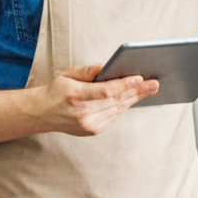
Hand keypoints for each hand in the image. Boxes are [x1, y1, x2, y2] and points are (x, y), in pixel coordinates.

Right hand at [34, 64, 158, 136]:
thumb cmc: (56, 91)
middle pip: (116, 101)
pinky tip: (134, 97)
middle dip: (137, 91)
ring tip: (150, 89)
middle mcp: (83, 113)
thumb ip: (85, 72)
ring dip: (134, 98)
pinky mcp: (93, 130)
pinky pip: (113, 116)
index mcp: (76, 96)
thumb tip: (103, 67)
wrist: (43, 114)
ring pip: (117, 109)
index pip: (105, 91)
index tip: (139, 78)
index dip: (123, 84)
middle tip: (154, 83)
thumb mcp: (67, 75)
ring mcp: (89, 124)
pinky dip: (124, 106)